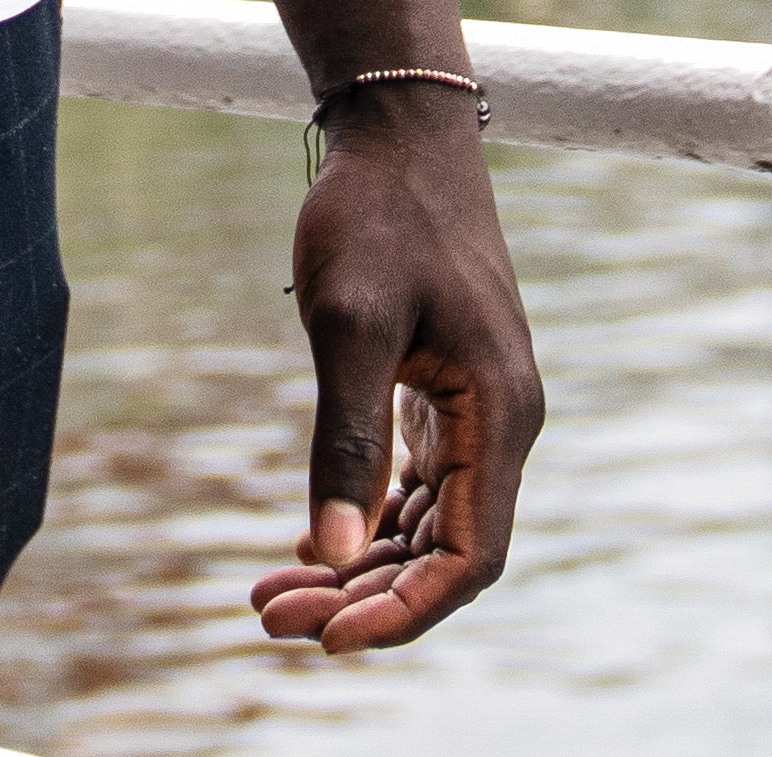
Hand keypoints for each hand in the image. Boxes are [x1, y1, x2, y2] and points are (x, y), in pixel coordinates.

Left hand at [242, 106, 542, 649]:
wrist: (399, 134)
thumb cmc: (376, 215)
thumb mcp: (348, 324)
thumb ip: (345, 440)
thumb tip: (333, 553)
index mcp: (499, 413)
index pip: (472, 557)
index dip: (406, 612)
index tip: (326, 638)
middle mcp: (501, 424)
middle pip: (445, 554)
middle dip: (364, 599)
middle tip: (271, 615)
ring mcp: (476, 411)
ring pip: (428, 528)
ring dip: (359, 571)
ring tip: (271, 594)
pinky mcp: (445, 396)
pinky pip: (415, 490)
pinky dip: (365, 525)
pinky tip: (304, 546)